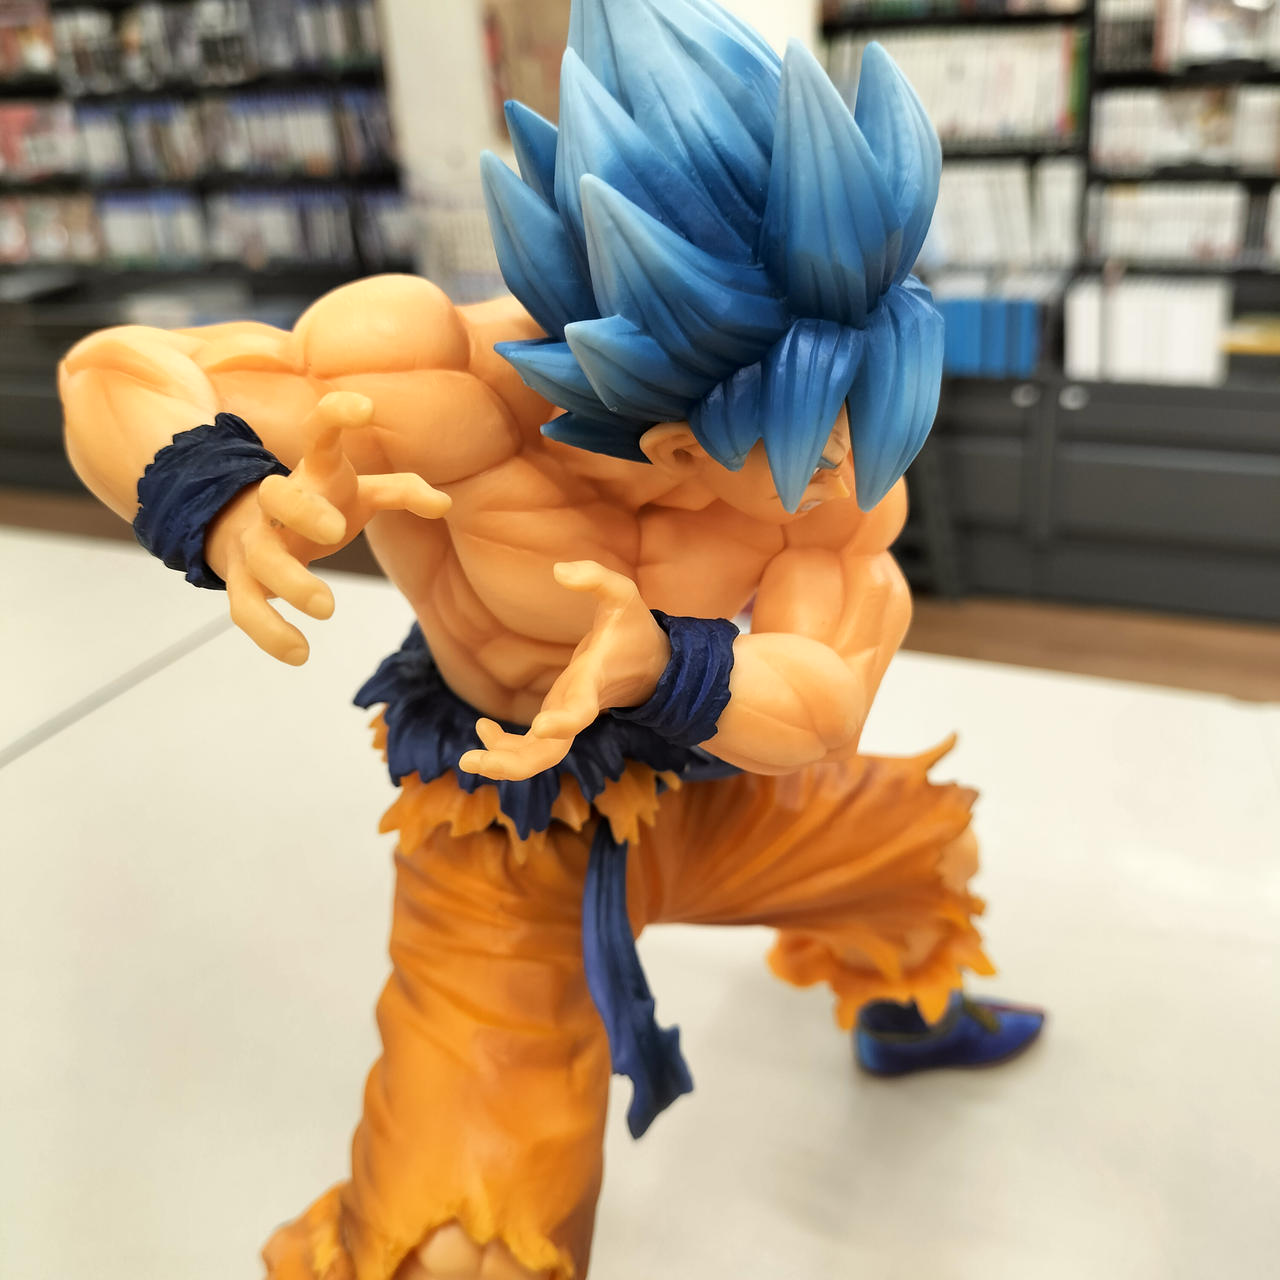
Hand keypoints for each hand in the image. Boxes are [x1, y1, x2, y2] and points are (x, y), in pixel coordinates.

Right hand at [212, 392, 449, 664]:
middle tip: (335, 531)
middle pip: (279, 496)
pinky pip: (245, 608)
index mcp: (312, 474)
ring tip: (327, 608)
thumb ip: (400, 491)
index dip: (335, 416)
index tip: (364, 408)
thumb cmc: (320, 504)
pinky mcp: (241, 581)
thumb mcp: (360, 494)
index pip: (318, 434)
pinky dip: (270, 633)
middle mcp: (276, 503)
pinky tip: (300, 655)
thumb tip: (444, 503)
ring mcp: (256, 542)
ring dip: (291, 582)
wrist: (247, 529)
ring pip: (262, 558)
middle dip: (303, 511)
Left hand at [458, 561, 669, 781]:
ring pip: (540, 757)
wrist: (652, 665)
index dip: (564, 722)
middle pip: (552, 752)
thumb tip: (559, 570)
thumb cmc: (634, 628)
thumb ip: (595, 577)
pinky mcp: (559, 719)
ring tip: (467, 759)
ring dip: (504, 763)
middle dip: (513, 763)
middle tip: (472, 761)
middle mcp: (579, 708)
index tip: (541, 727)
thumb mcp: (623, 594)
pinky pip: (533, 748)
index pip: (581, 710)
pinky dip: (507, 748)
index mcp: (593, 682)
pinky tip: (484, 730)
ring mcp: (568, 718)